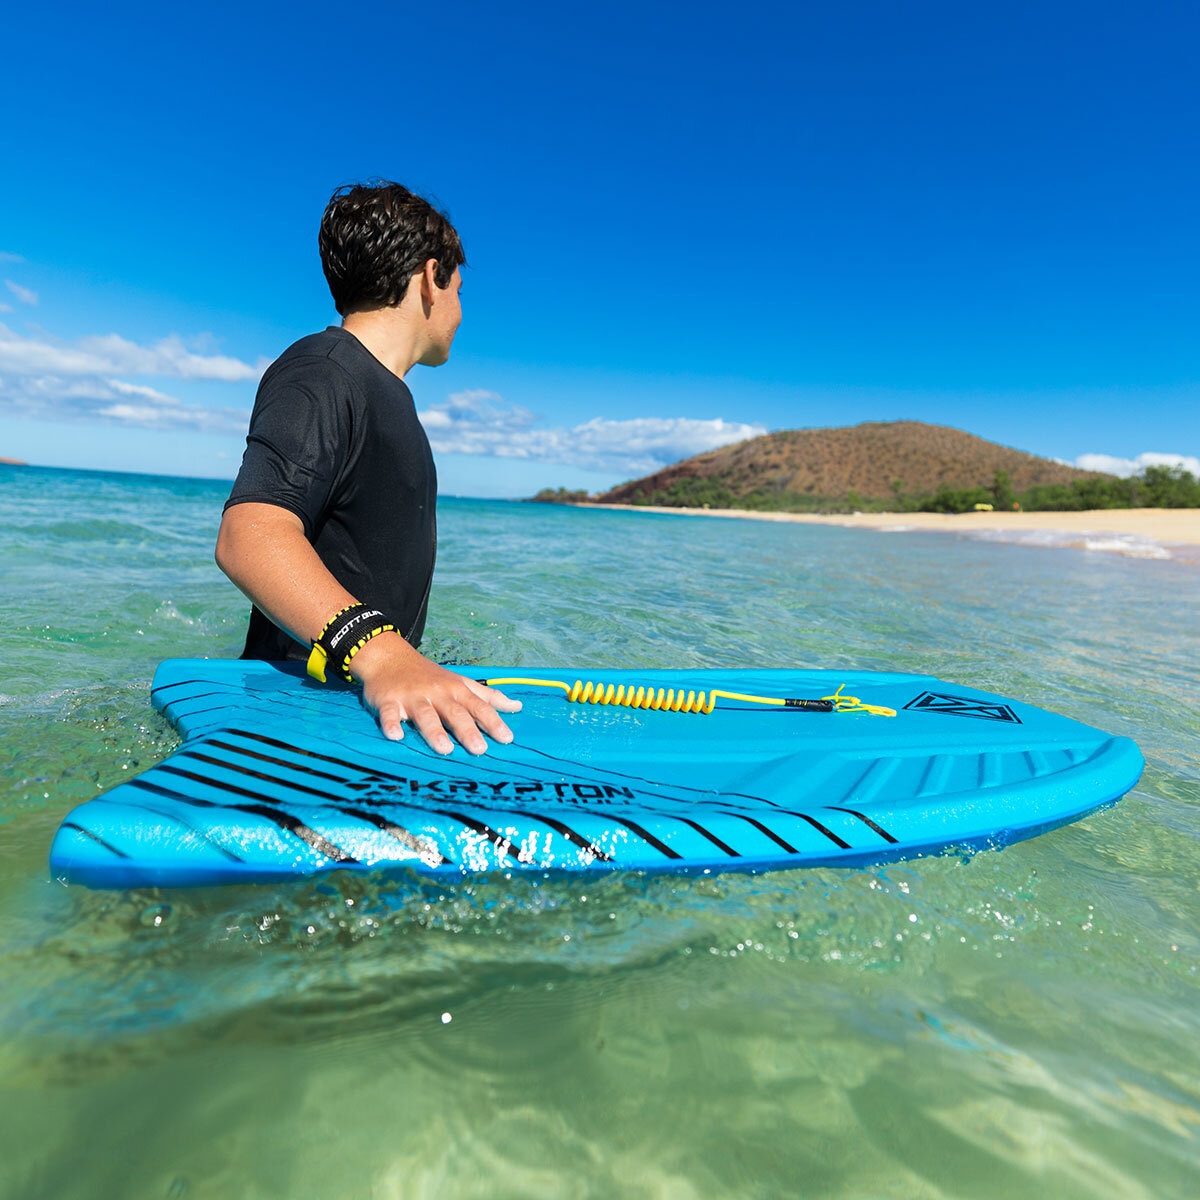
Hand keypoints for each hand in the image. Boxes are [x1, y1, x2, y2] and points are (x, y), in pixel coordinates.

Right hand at [349, 632, 520, 753]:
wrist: (390, 658)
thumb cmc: (431, 677)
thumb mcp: (461, 683)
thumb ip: (488, 697)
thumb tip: (517, 707)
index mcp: (456, 690)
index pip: (479, 707)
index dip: (493, 722)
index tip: (507, 738)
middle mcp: (437, 693)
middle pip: (454, 712)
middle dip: (467, 730)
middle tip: (480, 749)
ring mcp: (412, 697)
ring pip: (425, 714)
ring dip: (434, 731)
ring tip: (445, 748)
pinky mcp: (388, 701)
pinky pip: (389, 713)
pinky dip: (391, 724)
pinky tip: (396, 736)